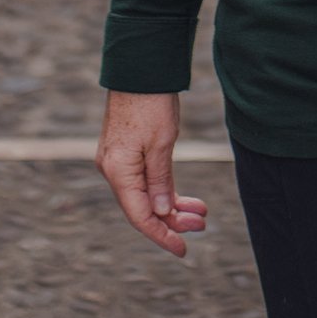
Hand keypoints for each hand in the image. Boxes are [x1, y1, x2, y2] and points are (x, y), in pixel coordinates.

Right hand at [95, 90, 209, 257]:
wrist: (139, 68)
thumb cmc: (151, 103)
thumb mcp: (162, 144)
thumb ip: (160, 181)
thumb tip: (162, 213)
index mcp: (118, 171)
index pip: (140, 216)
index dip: (162, 235)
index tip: (183, 250)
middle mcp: (113, 170)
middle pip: (143, 208)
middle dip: (173, 220)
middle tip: (203, 225)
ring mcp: (118, 161)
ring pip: (146, 195)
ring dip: (172, 206)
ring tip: (201, 213)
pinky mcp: (126, 153)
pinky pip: (145, 181)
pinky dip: (165, 190)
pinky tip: (184, 198)